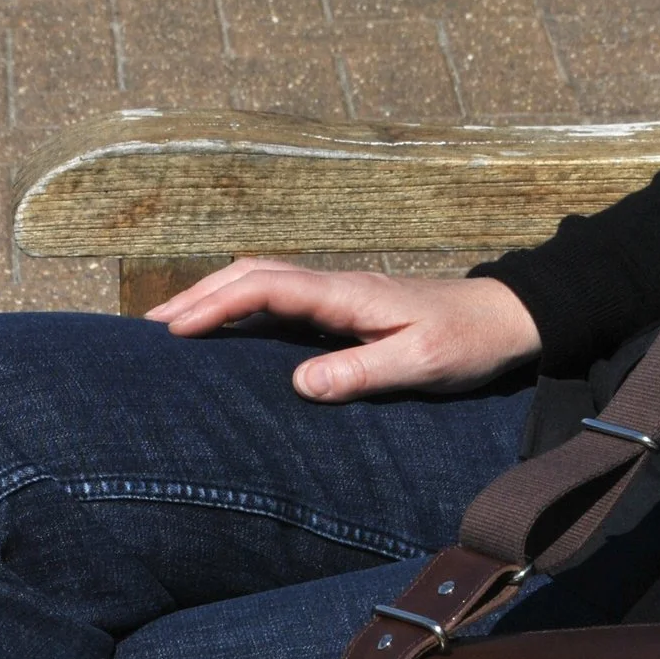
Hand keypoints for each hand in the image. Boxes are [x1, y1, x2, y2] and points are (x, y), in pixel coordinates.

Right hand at [145, 259, 541, 401]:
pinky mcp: (345, 311)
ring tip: (173, 329)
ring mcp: (339, 296)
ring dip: (216, 299)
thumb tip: (299, 383)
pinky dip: (243, 310)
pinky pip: (281, 302)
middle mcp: (336, 287)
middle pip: (252, 275)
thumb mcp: (421, 362)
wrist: (508, 318)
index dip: (216, 304)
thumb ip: (362, 372)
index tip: (174, 330)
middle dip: (199, 297)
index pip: (266, 287)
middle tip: (150, 329)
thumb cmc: (469, 341)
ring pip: (263, 283)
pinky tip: (227, 336)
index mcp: (347, 294)